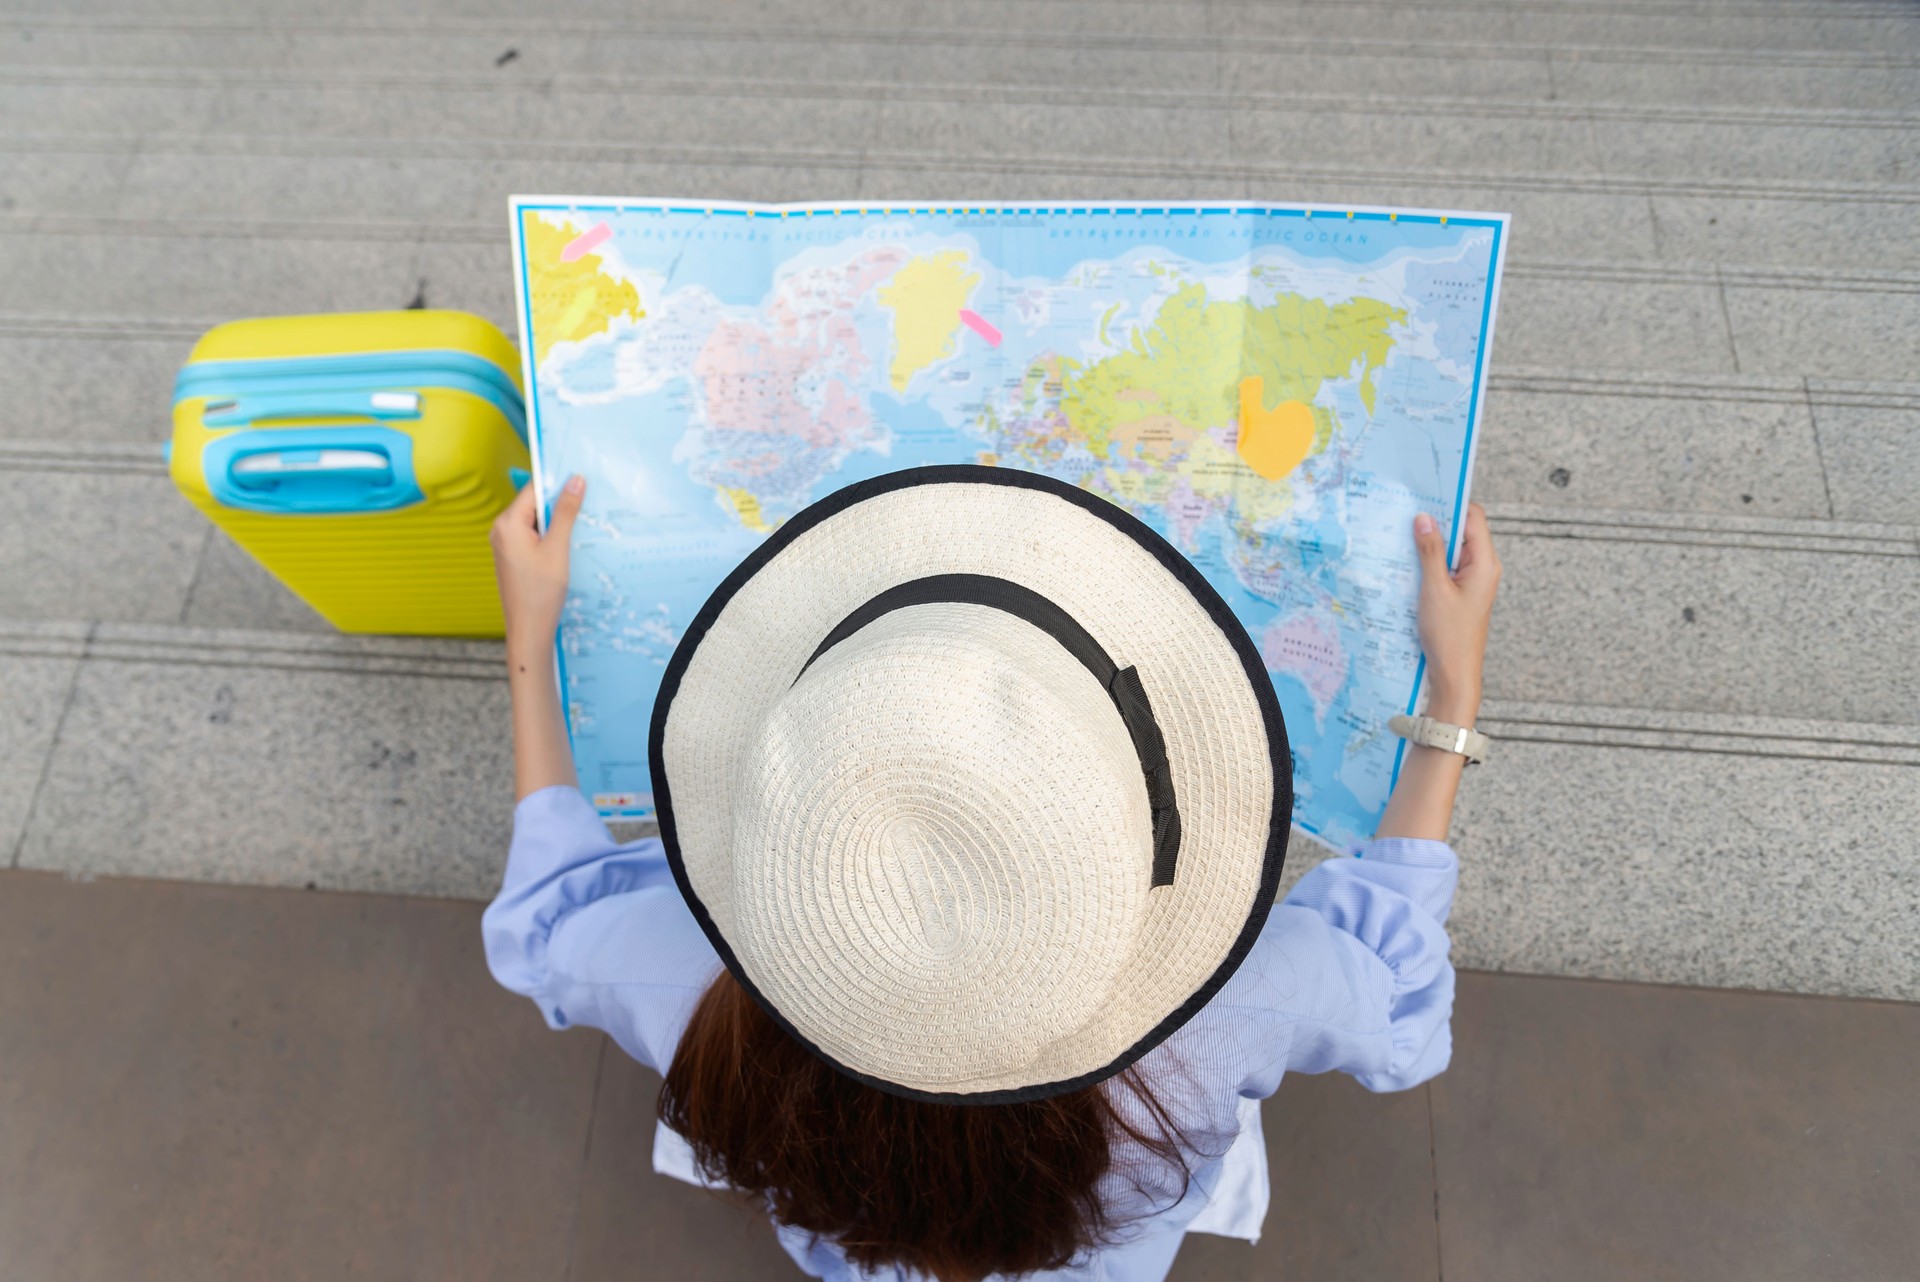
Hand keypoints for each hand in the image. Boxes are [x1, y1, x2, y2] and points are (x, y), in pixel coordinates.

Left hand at [491, 474, 583, 649]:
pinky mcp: (512, 557)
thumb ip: (566, 511)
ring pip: (536, 521)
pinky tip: (567, 546)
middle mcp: (501, 530)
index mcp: (507, 523)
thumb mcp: (558, 548)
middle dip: (559, 505)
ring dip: (557, 523)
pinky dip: (550, 537)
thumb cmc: (541, 591)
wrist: (529, 630)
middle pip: (534, 504)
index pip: (534, 489)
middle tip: (587, 507)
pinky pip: (533, 536)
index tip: (582, 482)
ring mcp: (504, 544)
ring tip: (580, 529)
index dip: (558, 484)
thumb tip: (576, 479)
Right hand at [1412, 502, 1499, 723]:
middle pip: (1461, 532)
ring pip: (1450, 550)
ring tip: (1402, 539)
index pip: (1473, 518)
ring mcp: (1471, 581)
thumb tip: (1424, 518)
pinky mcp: (1459, 593)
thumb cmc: (1449, 636)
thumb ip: (1430, 551)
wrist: (1454, 675)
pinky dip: (1428, 563)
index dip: (1451, 505)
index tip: (1425, 496)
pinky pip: (1444, 568)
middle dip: (1435, 523)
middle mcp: (1482, 568)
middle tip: (1406, 515)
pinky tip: (1407, 566)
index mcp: (1485, 563)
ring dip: (1428, 545)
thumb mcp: (1434, 589)